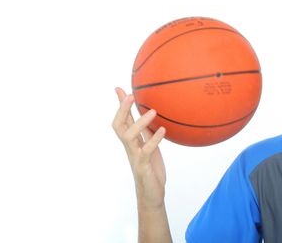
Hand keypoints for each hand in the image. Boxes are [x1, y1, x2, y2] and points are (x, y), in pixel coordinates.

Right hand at [112, 87, 166, 208]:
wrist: (151, 194)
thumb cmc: (151, 167)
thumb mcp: (149, 144)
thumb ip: (147, 130)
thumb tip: (149, 112)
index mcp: (131, 141)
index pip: (121, 119)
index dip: (119, 105)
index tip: (118, 88)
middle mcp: (129, 147)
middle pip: (119, 125)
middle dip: (122, 109)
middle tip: (130, 95)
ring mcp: (135, 156)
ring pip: (129, 136)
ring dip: (139, 122)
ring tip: (153, 112)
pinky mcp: (143, 166)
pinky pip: (146, 151)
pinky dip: (154, 140)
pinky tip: (163, 131)